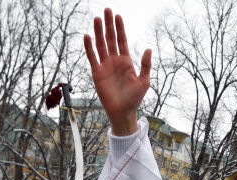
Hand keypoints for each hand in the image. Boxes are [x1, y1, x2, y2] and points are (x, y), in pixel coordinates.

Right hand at [84, 9, 149, 135]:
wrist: (123, 111)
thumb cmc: (135, 98)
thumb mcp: (144, 81)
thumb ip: (145, 65)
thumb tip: (148, 49)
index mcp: (126, 61)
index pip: (122, 40)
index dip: (120, 28)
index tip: (117, 15)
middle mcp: (114, 61)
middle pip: (110, 38)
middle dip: (108, 25)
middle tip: (106, 10)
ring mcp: (105, 66)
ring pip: (100, 45)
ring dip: (98, 32)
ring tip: (96, 18)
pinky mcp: (97, 73)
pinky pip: (92, 57)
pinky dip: (89, 47)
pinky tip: (88, 36)